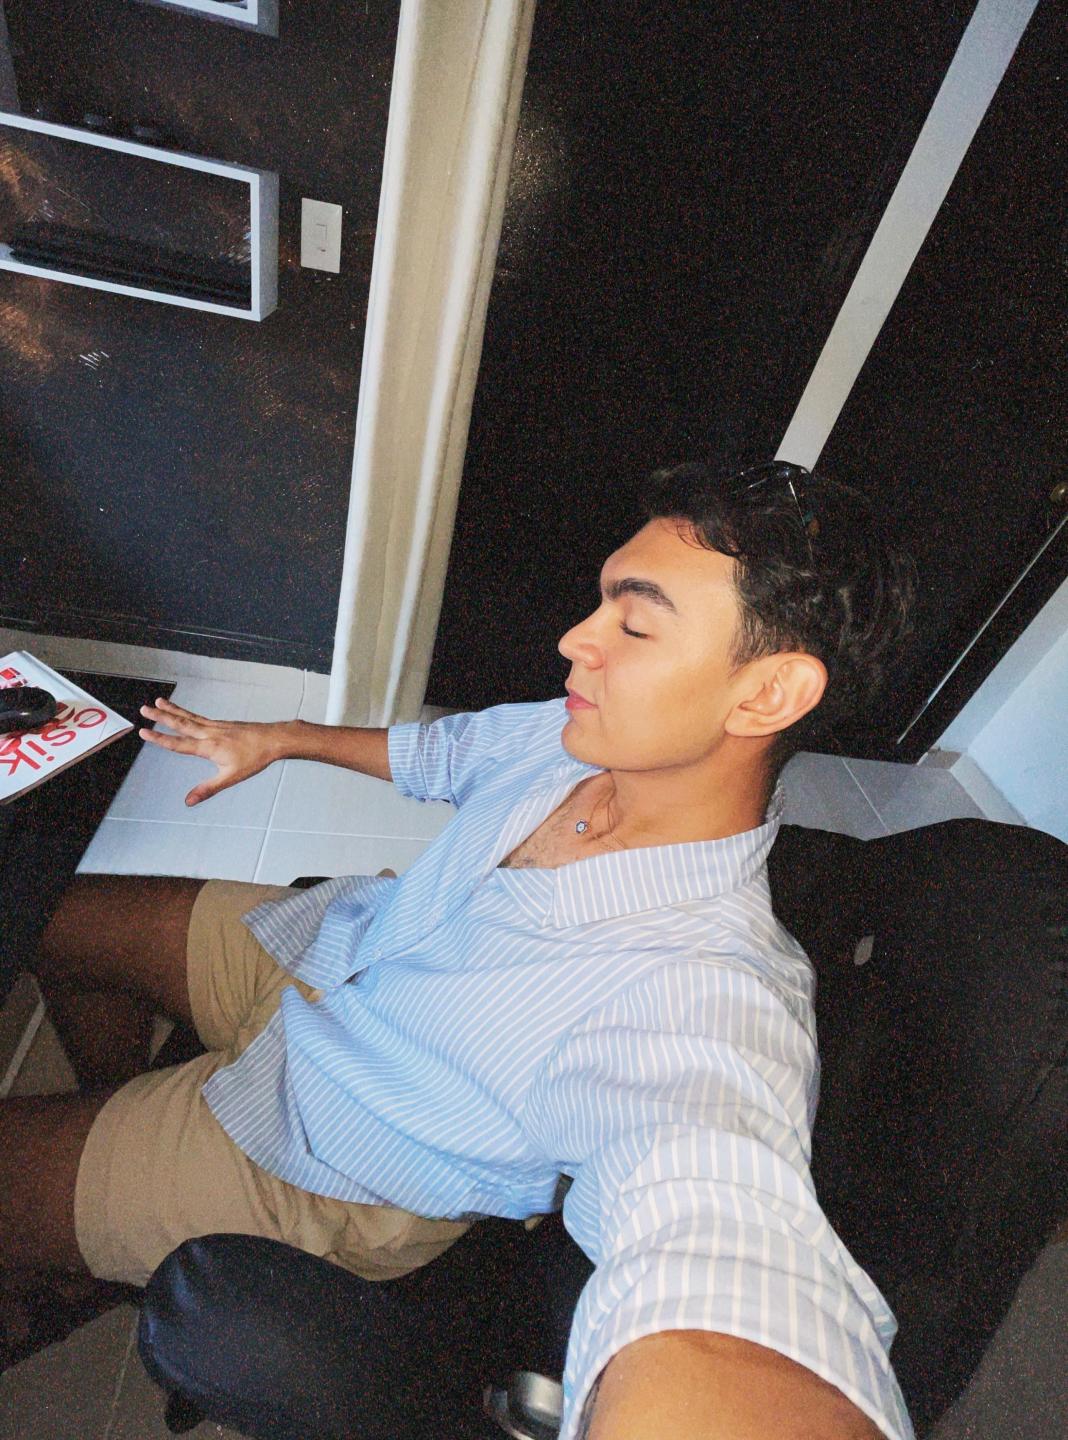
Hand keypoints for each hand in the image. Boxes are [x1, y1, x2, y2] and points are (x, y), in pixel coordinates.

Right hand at [138, 696, 294, 806]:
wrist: (273, 739)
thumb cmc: (255, 758)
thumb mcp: (231, 777)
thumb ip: (208, 789)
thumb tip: (189, 801)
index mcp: (209, 747)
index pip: (178, 743)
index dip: (159, 738)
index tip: (143, 732)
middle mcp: (210, 733)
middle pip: (181, 723)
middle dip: (161, 717)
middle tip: (144, 709)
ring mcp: (216, 726)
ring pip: (189, 717)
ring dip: (172, 710)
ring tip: (158, 702)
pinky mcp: (222, 724)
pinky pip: (199, 717)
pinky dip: (187, 713)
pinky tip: (183, 712)